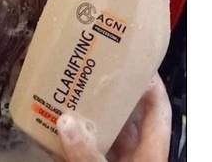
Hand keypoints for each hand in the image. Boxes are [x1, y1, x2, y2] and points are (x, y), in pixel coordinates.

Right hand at [57, 73, 171, 161]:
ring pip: (105, 135)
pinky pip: (85, 153)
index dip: (152, 82)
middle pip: (127, 118)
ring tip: (69, 94)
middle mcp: (137, 157)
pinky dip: (70, 142)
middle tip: (91, 70)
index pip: (158, 109)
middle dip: (110, 95)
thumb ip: (89, 154)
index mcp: (151, 153)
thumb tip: (65, 121)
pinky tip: (53, 129)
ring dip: (87, 118)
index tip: (136, 59)